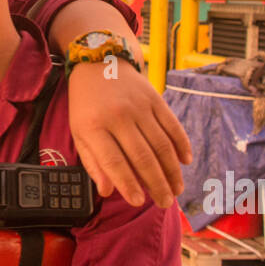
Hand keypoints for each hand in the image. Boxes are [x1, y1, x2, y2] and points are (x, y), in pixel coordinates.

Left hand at [67, 60, 191, 207]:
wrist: (98, 63)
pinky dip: (182, 144)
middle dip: (157, 184)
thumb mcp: (79, 132)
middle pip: (142, 157)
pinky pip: (172, 125)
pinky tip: (185, 162)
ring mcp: (139, 106)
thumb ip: (93, 162)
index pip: (114, 161)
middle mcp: (118, 116)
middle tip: (166, 202)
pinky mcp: (155, 98)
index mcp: (94, 126)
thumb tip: (107, 191)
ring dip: (172, 170)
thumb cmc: (87, 104)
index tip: (139, 202)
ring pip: (161, 144)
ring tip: (177, 190)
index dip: (128, 184)